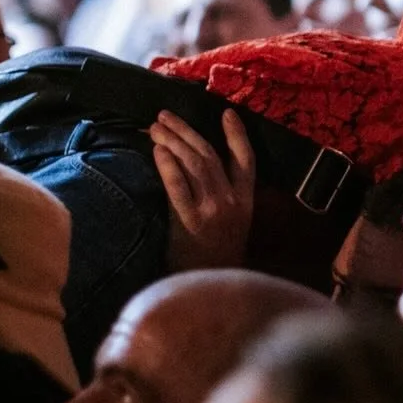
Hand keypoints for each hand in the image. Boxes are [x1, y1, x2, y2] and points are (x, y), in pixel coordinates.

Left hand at [152, 109, 255, 271]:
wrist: (209, 290)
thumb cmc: (214, 260)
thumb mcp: (231, 227)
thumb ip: (222, 199)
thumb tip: (197, 167)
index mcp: (245, 201)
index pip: (246, 159)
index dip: (237, 134)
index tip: (226, 112)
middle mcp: (232, 201)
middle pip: (209, 155)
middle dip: (186, 131)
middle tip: (164, 116)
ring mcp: (213, 210)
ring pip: (194, 164)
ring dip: (173, 141)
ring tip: (156, 128)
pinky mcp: (191, 221)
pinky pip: (178, 186)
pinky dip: (168, 165)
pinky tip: (157, 151)